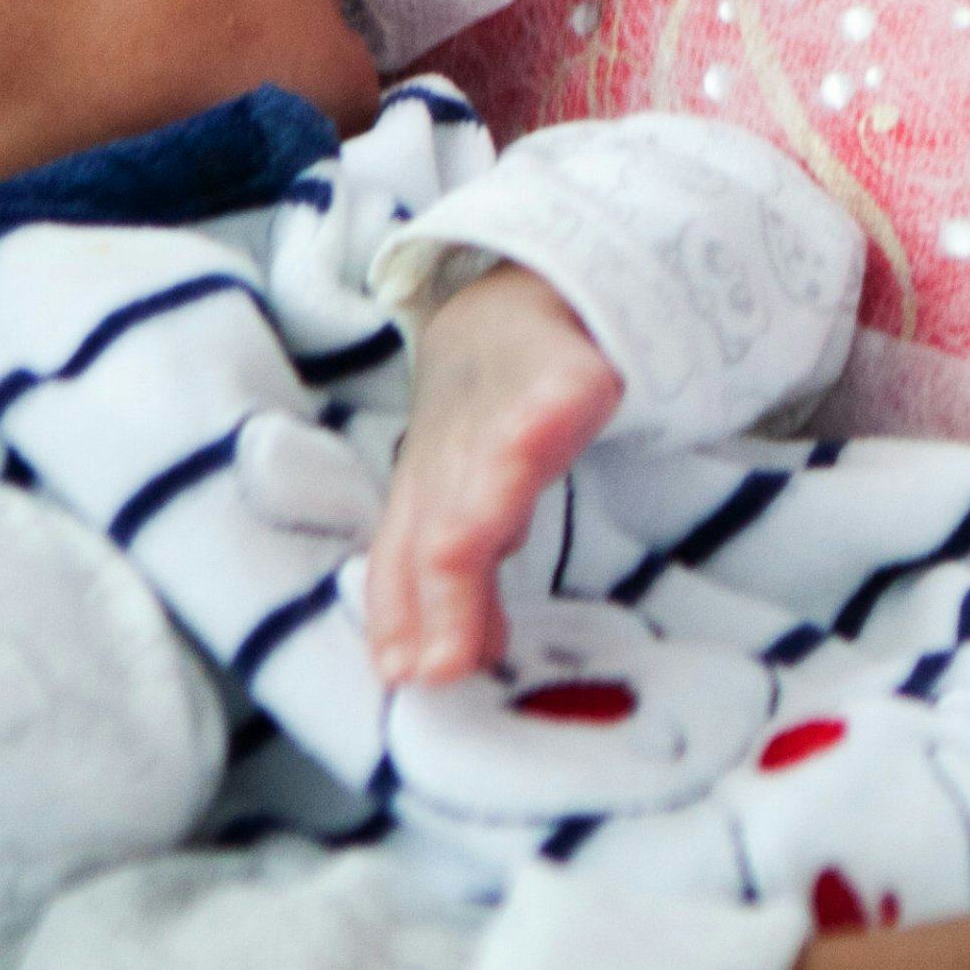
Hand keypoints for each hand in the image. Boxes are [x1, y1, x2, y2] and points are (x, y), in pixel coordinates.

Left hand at [366, 260, 628, 684]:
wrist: (517, 291)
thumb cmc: (482, 414)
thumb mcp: (454, 500)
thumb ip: (445, 590)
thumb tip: (436, 667)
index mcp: (426, 490)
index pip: (403, 560)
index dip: (401, 614)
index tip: (409, 678)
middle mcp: (454, 453)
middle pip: (442, 527)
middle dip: (440, 592)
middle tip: (441, 667)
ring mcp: (508, 409)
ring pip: (491, 467)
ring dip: (479, 515)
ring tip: (467, 556)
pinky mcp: (569, 371)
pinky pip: (564, 390)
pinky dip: (555, 405)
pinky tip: (560, 417)